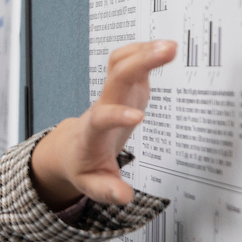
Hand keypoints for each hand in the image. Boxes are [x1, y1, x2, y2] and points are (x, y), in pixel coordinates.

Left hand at [28, 40, 178, 208]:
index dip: (117, 115)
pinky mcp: (124, 89)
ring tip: (170, 46)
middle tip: (166, 52)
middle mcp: (103, 105)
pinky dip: (145, 51)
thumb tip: (124, 195)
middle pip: (116, 78)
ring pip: (121, 63)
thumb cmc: (83, 164)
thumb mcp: (92, 185)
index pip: (102, 117)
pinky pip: (129, 62)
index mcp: (94, 131)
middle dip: (139, 62)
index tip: (138, 118)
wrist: (72, 148)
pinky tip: (163, 48)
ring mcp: (113, 94)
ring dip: (143, 51)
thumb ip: (107, 190)